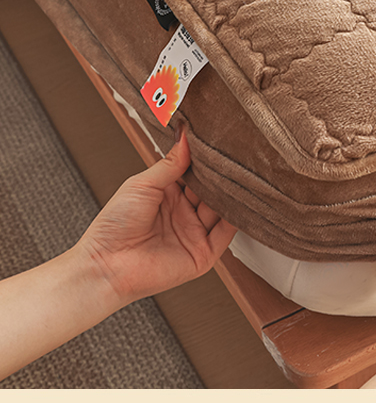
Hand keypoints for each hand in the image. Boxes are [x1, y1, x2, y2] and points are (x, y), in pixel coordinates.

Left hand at [74, 126, 236, 306]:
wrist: (105, 265)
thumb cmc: (114, 225)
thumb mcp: (142, 184)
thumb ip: (169, 163)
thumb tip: (186, 136)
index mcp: (169, 194)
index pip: (196, 173)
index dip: (207, 161)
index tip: (220, 141)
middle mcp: (184, 213)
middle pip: (211, 190)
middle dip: (222, 175)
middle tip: (237, 156)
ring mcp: (194, 233)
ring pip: (222, 209)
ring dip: (232, 194)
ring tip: (243, 174)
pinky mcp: (203, 254)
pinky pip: (226, 234)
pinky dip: (237, 219)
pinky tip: (243, 202)